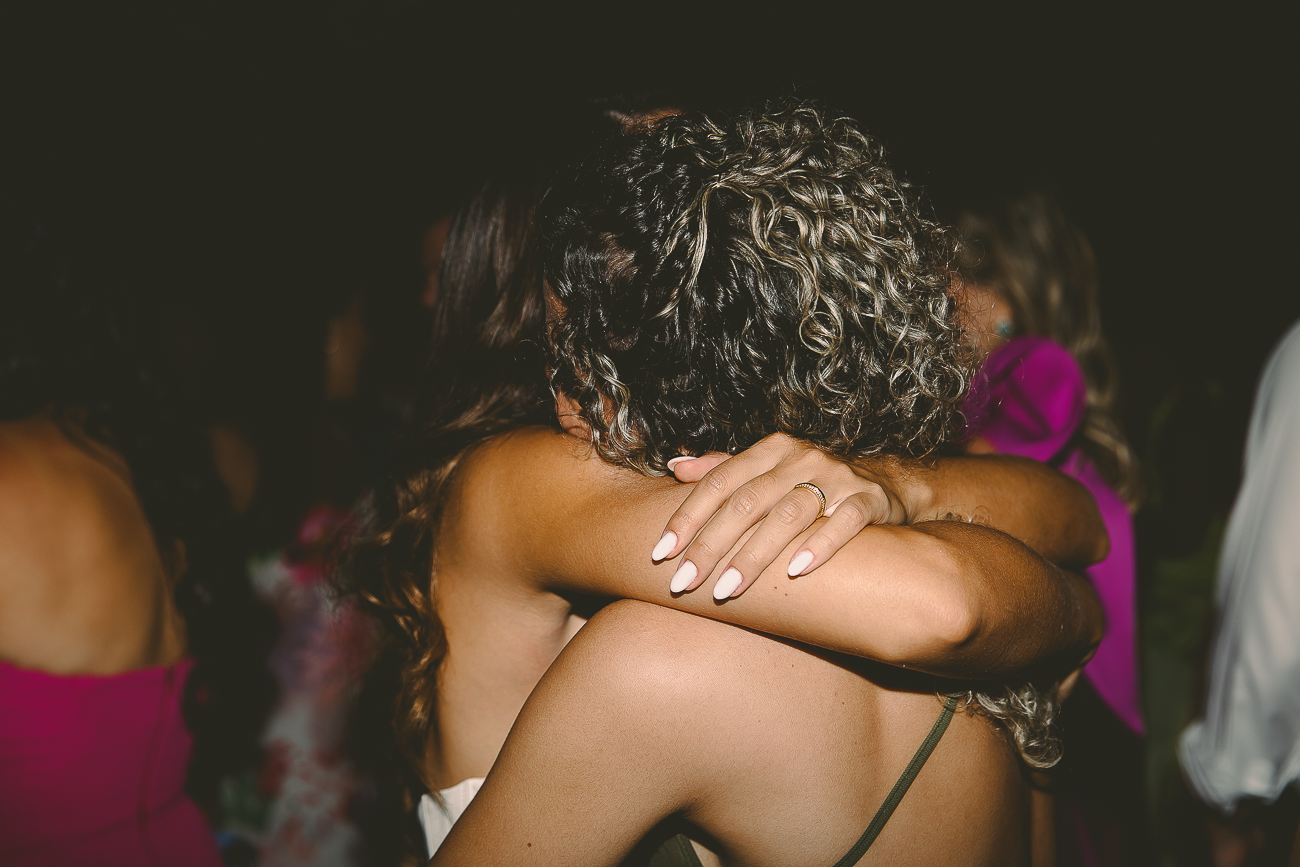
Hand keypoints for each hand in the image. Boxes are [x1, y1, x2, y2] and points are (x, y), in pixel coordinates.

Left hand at [650, 433, 910, 598]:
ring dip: (754, 555)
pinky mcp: (868, 500)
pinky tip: (795, 573)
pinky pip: (843, 522)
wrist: (887, 482)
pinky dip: (820, 545)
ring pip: (789, 514)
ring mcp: (837, 477)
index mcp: (771, 450)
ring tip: (726, 591)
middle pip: (747, 502)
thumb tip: (675, 465)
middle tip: (684, 583)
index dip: (687, 518)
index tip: (661, 554)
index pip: (719, 482)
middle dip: (711, 545)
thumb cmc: (812, 482)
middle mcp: (800, 458)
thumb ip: (723, 468)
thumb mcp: (768, 469)